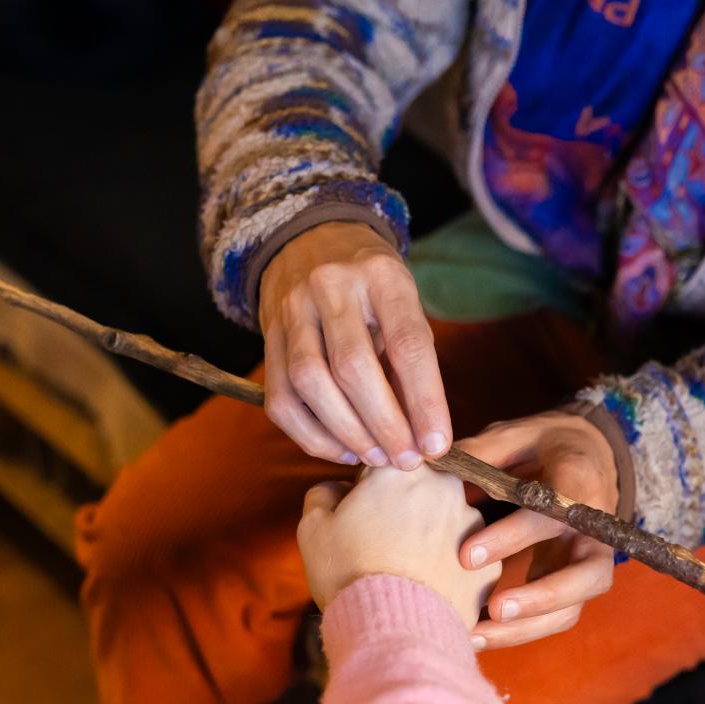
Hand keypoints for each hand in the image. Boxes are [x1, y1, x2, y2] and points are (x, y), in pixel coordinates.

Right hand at [258, 222, 449, 468]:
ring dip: (348, 433)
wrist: (311, 241)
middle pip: (353, 368)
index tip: (437, 445)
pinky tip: (342, 449)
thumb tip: (423, 434)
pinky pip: (281, 400)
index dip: (424, 401)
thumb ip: (411, 362)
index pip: (406, 344)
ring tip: (376, 457)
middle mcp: (331, 287)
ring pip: (311, 384)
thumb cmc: (373, 288)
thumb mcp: (403, 306)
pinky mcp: (267, 337)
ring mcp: (291, 310)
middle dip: (384, 424)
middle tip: (406, 460)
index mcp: (381, 276)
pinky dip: (312, 436)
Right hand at [298, 465, 501, 627]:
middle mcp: (446, 487)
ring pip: (448, 525)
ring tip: (406, 574)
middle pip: (422, 492)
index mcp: (402, 469)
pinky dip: (451, 572)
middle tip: (383, 548)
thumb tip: (339, 489)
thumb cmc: (348, 574)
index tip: (361, 518)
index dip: (368, 491)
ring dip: (431, 540)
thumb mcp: (314, 527)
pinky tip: (428, 591)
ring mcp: (474, 526)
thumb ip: (325, 494)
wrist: (392, 631)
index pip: (384, 464)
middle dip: (405, 512)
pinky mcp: (489, 564)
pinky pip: (467, 561)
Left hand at [457, 412, 618, 648]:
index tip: (466, 556)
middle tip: (493, 609)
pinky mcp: (573, 585)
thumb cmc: (548, 445)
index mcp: (580, 487)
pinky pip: (554, 618)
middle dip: (541, 597)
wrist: (590, 457)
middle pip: (586, 577)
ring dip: (527, 628)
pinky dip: (519, 633)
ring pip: (572, 609)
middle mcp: (595, 532)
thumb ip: (484, 451)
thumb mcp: (519, 434)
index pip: (552, 518)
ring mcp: (588, 564)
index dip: (512, 538)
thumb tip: (432, 464)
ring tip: (475, 636)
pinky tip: (475, 636)